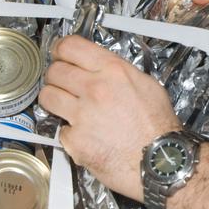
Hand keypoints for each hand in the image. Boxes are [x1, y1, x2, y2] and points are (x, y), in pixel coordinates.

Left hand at [39, 35, 182, 199]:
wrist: (161, 162)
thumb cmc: (158, 126)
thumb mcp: (146, 84)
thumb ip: (118, 72)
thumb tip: (99, 68)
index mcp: (113, 70)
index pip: (70, 46)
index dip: (60, 49)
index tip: (59, 55)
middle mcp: (95, 89)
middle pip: (55, 70)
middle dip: (56, 75)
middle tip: (63, 83)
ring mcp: (82, 115)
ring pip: (47, 96)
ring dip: (54, 99)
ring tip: (65, 106)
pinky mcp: (75, 141)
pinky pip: (60, 130)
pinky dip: (69, 132)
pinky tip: (84, 135)